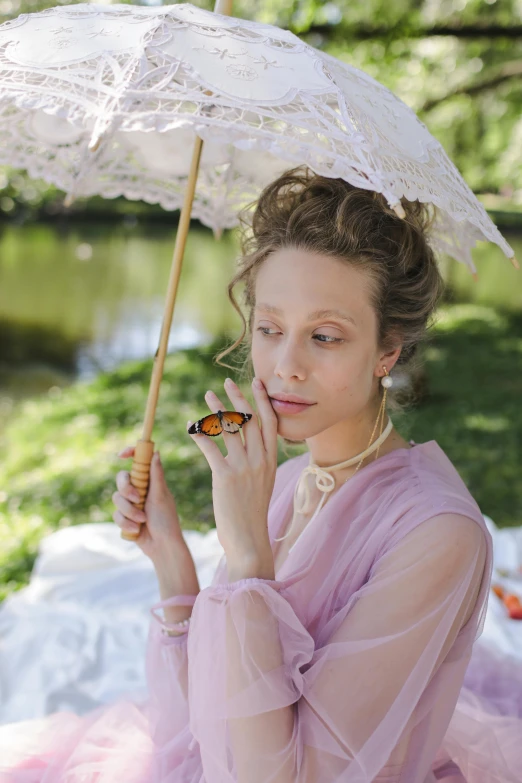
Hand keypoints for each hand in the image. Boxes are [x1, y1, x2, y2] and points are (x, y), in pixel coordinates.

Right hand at [112, 446, 184, 564]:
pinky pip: (116, 515)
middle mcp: (139, 490)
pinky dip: (125, 523)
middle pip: (121, 479)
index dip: (129, 453)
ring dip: (129, 510)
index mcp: (149, 481)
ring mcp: (130, 504)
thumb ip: (156, 475)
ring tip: (142, 520)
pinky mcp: (124, 518)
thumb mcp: (161, 496)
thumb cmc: (166, 520)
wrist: (162, 546)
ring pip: (116, 498)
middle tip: (137, 498)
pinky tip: (136, 530)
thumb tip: (156, 452)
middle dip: (126, 489)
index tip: (121, 455)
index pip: (137, 462)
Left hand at [187, 377, 277, 564]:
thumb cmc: (252, 514)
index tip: (255, 382)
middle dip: (237, 397)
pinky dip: (199, 433)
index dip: (262, 400)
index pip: (269, 422)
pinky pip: (210, 448)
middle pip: (249, 419)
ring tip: (206, 395)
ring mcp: (243, 467)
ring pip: (229, 428)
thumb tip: (252, 447)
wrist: (249, 540)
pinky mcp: (225, 477)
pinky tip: (191, 425)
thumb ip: (259, 462)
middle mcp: (259, 460)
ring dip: (216, 408)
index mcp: (270, 461)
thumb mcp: (263, 483)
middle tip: (225, 382)